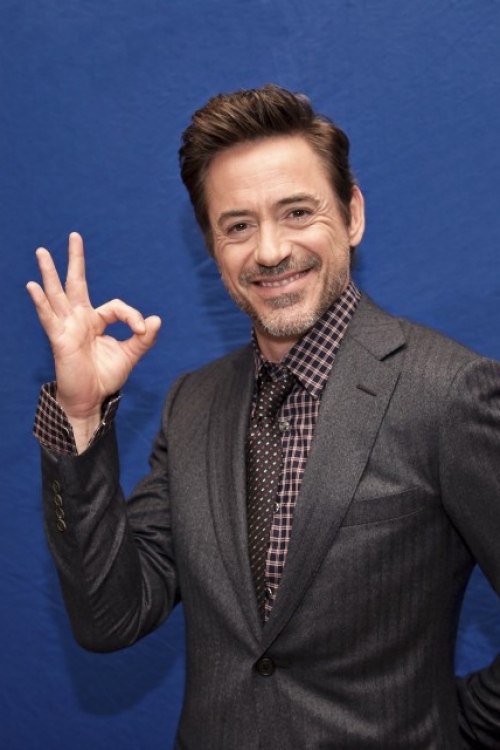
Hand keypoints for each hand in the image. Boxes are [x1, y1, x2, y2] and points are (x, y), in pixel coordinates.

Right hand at [27, 233, 160, 446]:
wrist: (92, 399)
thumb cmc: (106, 376)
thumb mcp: (130, 355)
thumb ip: (143, 338)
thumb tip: (156, 319)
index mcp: (97, 321)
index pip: (116, 306)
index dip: (131, 315)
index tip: (141, 329)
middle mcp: (80, 319)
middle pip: (77, 284)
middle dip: (76, 260)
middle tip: (75, 235)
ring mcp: (67, 327)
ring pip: (58, 295)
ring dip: (50, 273)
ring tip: (42, 252)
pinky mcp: (59, 339)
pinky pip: (49, 318)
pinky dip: (41, 302)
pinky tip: (33, 286)